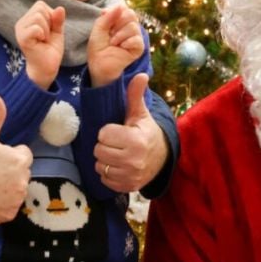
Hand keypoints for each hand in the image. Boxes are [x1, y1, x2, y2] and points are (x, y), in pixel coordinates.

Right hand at [0, 93, 32, 223]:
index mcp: (20, 160)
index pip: (23, 155)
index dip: (8, 155)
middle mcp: (23, 180)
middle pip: (21, 173)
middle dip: (9, 171)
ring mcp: (17, 199)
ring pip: (16, 190)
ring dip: (7, 188)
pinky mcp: (9, 215)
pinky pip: (10, 207)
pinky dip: (1, 205)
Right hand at [15, 1, 64, 88]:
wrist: (46, 68)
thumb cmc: (50, 49)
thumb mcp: (57, 31)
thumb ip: (58, 19)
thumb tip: (60, 8)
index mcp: (28, 19)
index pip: (40, 5)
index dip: (50, 16)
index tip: (49, 30)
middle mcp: (21, 22)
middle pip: (39, 8)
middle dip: (49, 22)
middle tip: (46, 36)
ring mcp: (20, 30)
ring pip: (38, 17)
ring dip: (46, 30)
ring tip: (43, 40)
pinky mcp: (22, 38)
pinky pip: (36, 28)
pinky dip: (43, 34)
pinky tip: (40, 42)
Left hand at [87, 5, 144, 86]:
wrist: (98, 64)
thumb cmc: (98, 46)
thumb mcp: (99, 28)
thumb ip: (108, 16)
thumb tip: (120, 5)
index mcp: (120, 20)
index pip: (124, 8)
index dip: (115, 12)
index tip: (104, 18)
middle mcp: (129, 27)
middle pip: (131, 14)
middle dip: (117, 23)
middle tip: (110, 34)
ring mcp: (135, 37)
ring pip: (133, 27)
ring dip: (120, 35)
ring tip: (113, 43)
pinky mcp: (139, 48)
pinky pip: (137, 40)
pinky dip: (127, 42)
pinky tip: (121, 47)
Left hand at [93, 73, 167, 191]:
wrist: (162, 158)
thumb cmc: (146, 132)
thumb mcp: (141, 114)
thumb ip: (135, 96)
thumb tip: (141, 75)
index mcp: (135, 140)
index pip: (103, 135)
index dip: (107, 131)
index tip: (117, 131)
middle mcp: (133, 161)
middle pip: (98, 151)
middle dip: (104, 145)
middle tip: (116, 143)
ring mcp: (130, 176)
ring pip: (99, 166)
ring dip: (104, 160)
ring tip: (116, 154)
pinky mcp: (127, 187)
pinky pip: (104, 179)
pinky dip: (108, 173)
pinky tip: (117, 165)